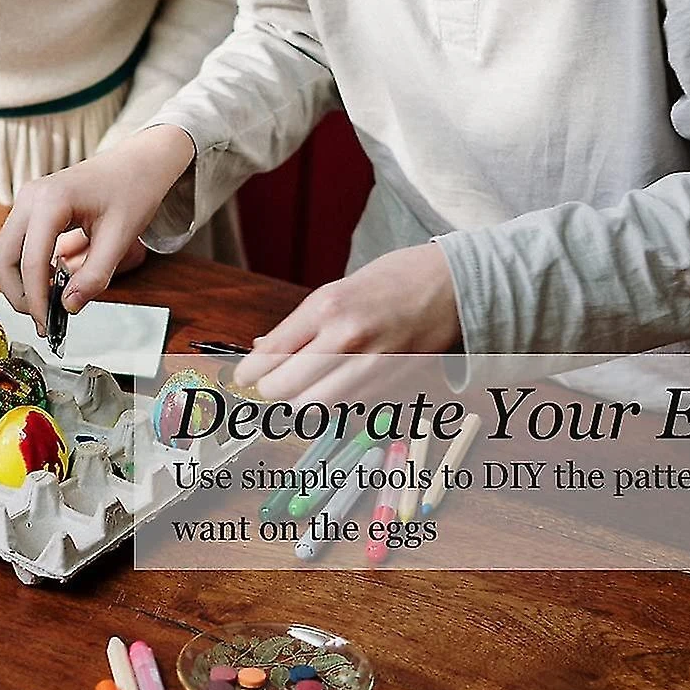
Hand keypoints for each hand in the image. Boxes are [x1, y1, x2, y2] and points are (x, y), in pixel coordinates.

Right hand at [0, 125, 195, 333]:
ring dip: (20, 282)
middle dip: (18, 294)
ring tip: (50, 302)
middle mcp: (30, 197)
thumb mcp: (121, 238)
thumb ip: (94, 276)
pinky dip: (27, 268)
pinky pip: (16, 245)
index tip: (47, 326)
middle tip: (44, 318)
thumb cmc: (132, 189)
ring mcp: (27, 200)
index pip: (31, 261)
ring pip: (4, 253)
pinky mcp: (31, 207)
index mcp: (51, 200)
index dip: (36, 300)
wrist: (138, 162)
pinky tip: (53, 280)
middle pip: (2, 258)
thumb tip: (68, 307)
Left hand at [232, 243, 461, 401]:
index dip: (250, 372)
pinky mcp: (388, 384)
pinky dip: (330, 404)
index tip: (243, 377)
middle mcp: (345, 337)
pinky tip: (332, 387)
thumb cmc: (388, 282)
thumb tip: (263, 351)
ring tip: (298, 389)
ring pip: (312, 406)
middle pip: (284, 387)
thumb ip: (300, 326)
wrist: (446, 286)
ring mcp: (368, 364)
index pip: (272, 353)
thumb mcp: (335, 291)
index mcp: (326, 307)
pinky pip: (344, 406)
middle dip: (270, 390)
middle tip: (268, 384)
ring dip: (298, 402)